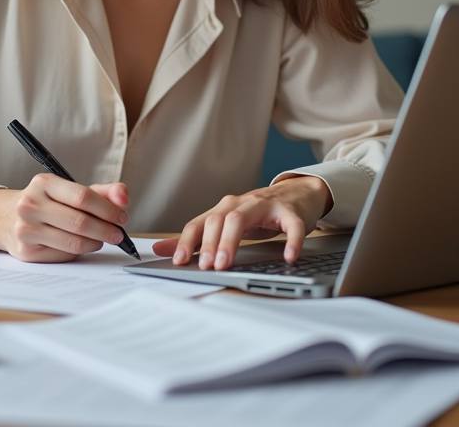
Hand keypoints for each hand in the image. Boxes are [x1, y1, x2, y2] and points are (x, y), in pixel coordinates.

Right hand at [0, 174, 130, 261]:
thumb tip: (124, 197)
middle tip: (118, 234)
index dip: (108, 209)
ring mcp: (26, 229)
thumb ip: (100, 192)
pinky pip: (64, 255)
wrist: (4, 218)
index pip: (83, 197)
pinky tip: (81, 245)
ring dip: (95, 243)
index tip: (122, 217)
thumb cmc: (45, 203)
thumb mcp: (68, 190)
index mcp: (44, 183)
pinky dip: (79, 252)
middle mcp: (31, 205)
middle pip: (80, 222)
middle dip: (106, 230)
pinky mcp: (26, 251)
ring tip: (102, 240)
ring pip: (74, 243)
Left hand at [152, 175, 332, 269]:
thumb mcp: (226, 223)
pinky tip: (288, 256)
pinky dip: (289, 241)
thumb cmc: (258, 212)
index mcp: (223, 209)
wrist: (297, 193)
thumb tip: (161, 249)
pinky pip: (290, 226)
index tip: (179, 261)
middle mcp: (241, 204)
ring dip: (231, 241)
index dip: (187, 241)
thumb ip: (196, 237)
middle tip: (206, 266)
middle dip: (209, 244)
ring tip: (226, 263)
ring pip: (242, 218)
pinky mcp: (290, 212)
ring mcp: (266, 206)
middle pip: (219, 220)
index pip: (199, 223)